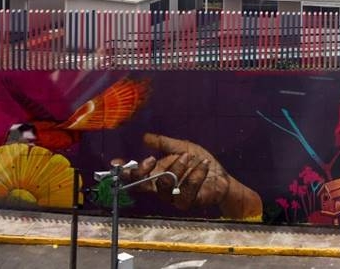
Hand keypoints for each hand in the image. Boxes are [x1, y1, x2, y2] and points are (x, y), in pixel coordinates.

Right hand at [125, 132, 261, 220]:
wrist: (222, 176)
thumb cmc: (201, 163)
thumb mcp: (183, 148)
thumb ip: (165, 144)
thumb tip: (145, 137)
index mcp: (158, 174)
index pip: (136, 176)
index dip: (125, 171)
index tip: (117, 162)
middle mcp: (162, 187)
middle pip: (143, 185)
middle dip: (144, 172)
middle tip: (152, 159)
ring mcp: (173, 197)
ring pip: (164, 186)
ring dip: (176, 168)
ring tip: (189, 157)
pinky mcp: (188, 202)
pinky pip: (186, 191)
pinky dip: (195, 175)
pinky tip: (203, 165)